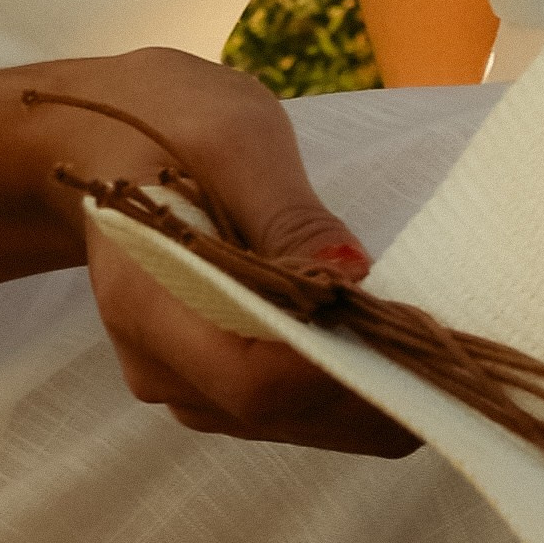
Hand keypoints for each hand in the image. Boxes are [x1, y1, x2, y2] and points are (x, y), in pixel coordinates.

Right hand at [34, 50, 416, 458]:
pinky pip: (285, 409)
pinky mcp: (206, 383)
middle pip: (278, 412)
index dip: (336, 370)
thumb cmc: (164, 121)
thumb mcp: (232, 137)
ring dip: (361, 389)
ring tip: (419, 331)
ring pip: (290, 421)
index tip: (409, 328)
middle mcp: (157, 365)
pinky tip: (379, 340)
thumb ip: (289, 216)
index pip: (251, 380)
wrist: (99, 139)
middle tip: (444, 334)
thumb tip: (353, 277)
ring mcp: (179, 382)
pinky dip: (341, 385)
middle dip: (367, 383)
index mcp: (144, 300)